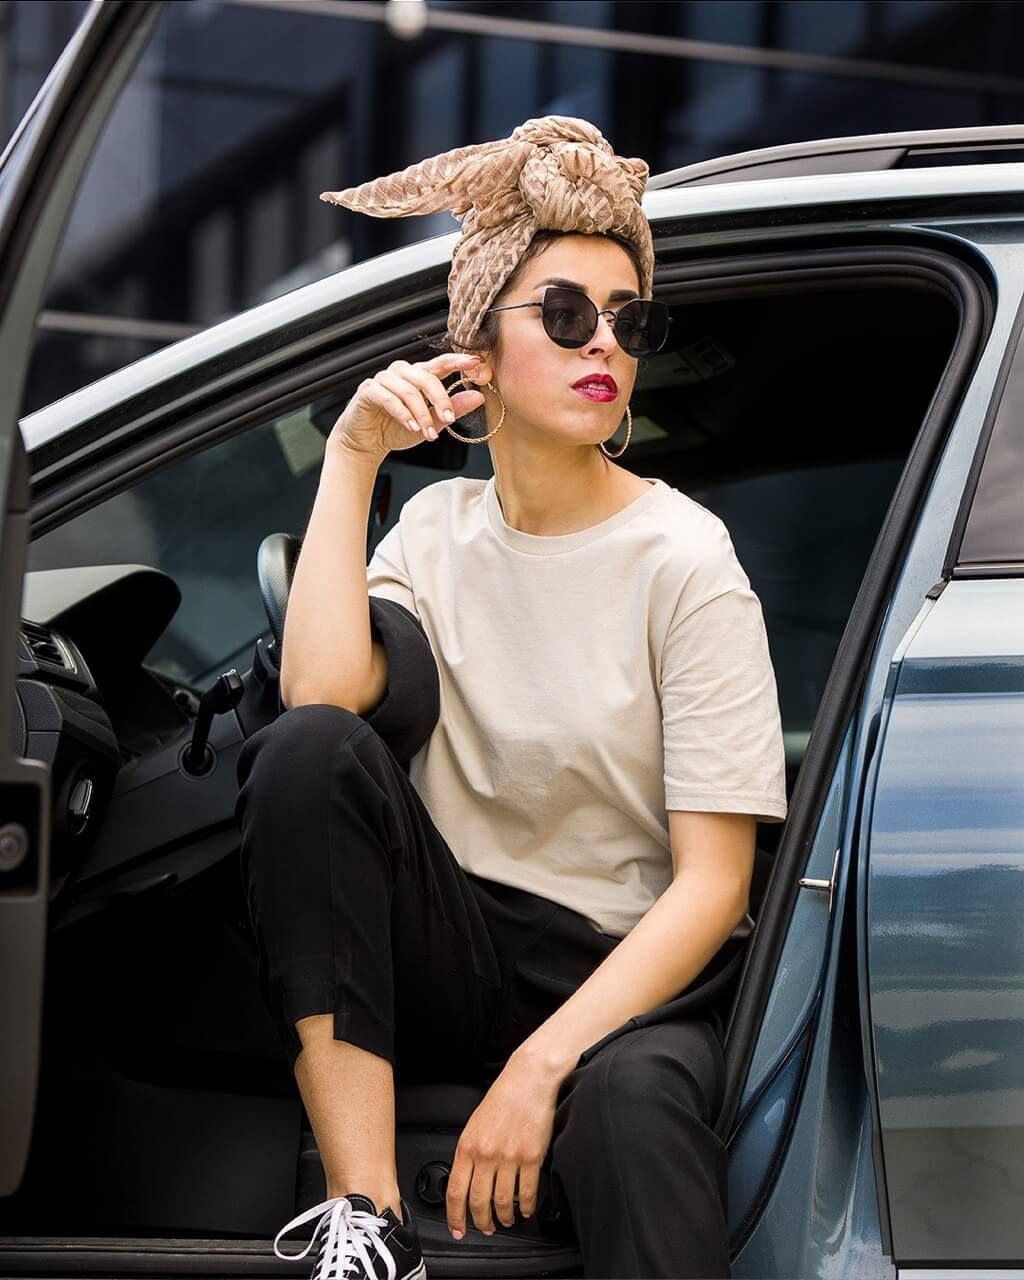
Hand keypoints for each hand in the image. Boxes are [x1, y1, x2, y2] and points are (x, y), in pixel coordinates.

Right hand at [330, 352, 485, 459]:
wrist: (366, 444)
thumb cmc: (396, 429)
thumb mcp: (431, 422)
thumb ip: (452, 409)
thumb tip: (478, 397)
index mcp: (418, 376)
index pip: (441, 363)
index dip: (458, 361)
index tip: (477, 363)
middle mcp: (401, 372)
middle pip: (426, 377)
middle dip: (441, 400)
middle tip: (449, 419)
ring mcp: (383, 380)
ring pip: (409, 390)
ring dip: (422, 414)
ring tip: (428, 434)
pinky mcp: (369, 391)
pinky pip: (390, 399)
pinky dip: (404, 414)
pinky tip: (412, 427)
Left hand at [445, 1052, 559, 1239]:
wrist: (529, 1079)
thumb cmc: (504, 1097)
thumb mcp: (475, 1123)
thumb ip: (470, 1152)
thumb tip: (467, 1179)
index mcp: (468, 1145)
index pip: (456, 1191)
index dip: (455, 1216)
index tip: (458, 1229)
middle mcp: (486, 1153)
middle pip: (478, 1202)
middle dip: (481, 1222)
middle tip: (486, 1229)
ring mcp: (509, 1156)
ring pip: (503, 1202)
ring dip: (505, 1218)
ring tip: (507, 1221)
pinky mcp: (531, 1157)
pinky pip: (527, 1192)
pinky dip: (526, 1207)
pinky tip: (526, 1209)